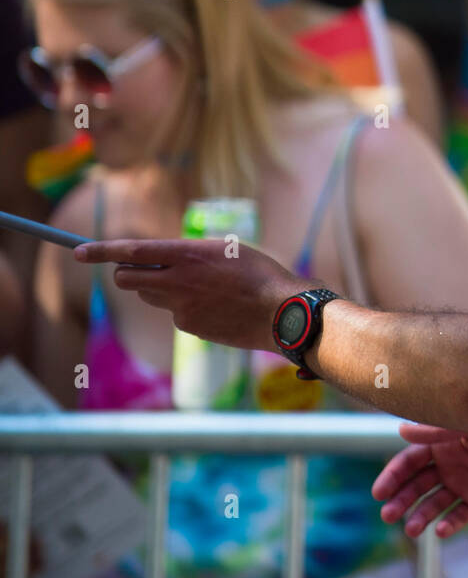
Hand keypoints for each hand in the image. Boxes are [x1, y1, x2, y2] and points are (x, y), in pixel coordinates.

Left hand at [72, 238, 304, 350]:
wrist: (279, 311)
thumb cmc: (259, 273)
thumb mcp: (224, 250)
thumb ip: (188, 255)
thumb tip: (163, 262)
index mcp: (187, 253)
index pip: (132, 250)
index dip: (100, 251)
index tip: (78, 252)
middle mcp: (177, 280)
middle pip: (127, 279)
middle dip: (126, 274)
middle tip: (138, 270)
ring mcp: (180, 307)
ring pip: (152, 297)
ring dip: (161, 290)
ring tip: (199, 286)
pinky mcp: (188, 327)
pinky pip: (175, 314)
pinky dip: (186, 308)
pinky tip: (215, 306)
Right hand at [372, 406, 467, 538]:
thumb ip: (439, 429)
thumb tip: (401, 430)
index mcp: (443, 440)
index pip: (410, 460)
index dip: (393, 476)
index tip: (379, 492)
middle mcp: (450, 461)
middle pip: (417, 484)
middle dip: (401, 499)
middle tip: (388, 515)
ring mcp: (466, 481)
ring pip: (435, 502)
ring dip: (421, 515)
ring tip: (412, 530)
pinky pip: (461, 515)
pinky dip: (449, 524)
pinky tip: (440, 531)